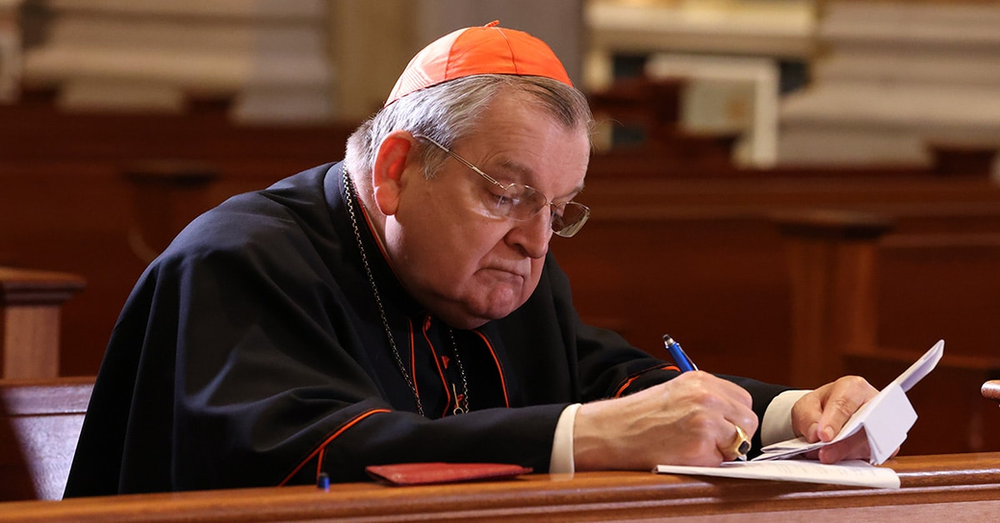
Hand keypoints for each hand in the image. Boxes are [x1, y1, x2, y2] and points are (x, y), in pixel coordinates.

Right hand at [573, 371, 757, 470]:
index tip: (722, 427)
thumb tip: (733, 419)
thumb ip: (705, 399)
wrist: (613, 431)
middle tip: (712, 442)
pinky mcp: (701, 442)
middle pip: (748, 419)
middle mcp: (706, 395)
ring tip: (696, 447)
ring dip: (725, 449)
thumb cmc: (639, 416)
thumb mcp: (676, 393)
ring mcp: (706, 418)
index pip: (742, 399)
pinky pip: (724, 459)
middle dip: (735, 434)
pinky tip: (688, 454)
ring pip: (741, 440)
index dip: (734, 417)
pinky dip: (711, 462)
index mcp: (700, 380)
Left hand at [791, 376, 884, 463]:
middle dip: (843, 444)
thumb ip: (808, 418)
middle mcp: (874, 404)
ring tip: (826, 457)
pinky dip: (854, 461)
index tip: (823, 436)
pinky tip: (839, 460)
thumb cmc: (820, 408)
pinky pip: (873, 456)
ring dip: (846, 455)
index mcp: (854, 388)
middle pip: (863, 426)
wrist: (828, 417)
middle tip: (824, 455)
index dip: (834, 421)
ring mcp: (882, 425)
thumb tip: (816, 435)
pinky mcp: (885, 446)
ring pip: (869, 445)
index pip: (845, 404)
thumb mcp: (805, 407)